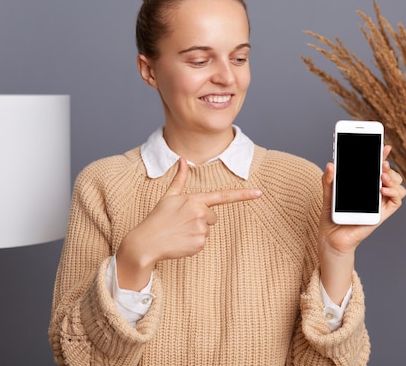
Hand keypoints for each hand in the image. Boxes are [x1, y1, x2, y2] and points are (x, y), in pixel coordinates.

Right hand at [116, 158, 261, 289]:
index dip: (243, 195)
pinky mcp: (199, 244)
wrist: (146, 242)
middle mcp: (200, 213)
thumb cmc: (157, 218)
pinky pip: (203, 243)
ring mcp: (200, 229)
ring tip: (179, 232)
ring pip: (208, 230)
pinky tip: (181, 242)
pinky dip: (193, 244)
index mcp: (194, 199)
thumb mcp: (169, 197)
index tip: (260, 193)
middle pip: (213, 217)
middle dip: (201, 220)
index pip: (223, 196)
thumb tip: (182, 160)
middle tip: (182, 223)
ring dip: (196, 232)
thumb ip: (180, 179)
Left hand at [318, 145, 405, 302]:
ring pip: (397, 186)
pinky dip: (394, 192)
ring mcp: (379, 203)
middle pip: (390, 174)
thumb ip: (329, 179)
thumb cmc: (331, 216)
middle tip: (381, 162)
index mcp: (363, 185)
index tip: (383, 145)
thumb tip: (331, 164)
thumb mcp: (328, 193)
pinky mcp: (381, 214)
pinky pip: (396, 201)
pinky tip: (383, 188)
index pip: (376, 167)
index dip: (382, 155)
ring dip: (393, 178)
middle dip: (388, 166)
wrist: (330, 238)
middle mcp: (374, 193)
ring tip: (382, 175)